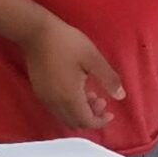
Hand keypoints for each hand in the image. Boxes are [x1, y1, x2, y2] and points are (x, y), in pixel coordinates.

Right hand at [18, 16, 122, 131]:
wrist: (36, 33)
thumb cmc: (67, 43)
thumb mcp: (93, 58)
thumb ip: (109, 79)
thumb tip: (121, 96)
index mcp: (70, 97)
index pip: (87, 121)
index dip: (101, 121)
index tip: (111, 112)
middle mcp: (55, 103)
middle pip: (75, 123)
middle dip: (91, 117)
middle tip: (101, 101)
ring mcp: (45, 98)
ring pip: (65, 117)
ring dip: (79, 112)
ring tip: (89, 94)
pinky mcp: (39, 92)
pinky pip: (56, 109)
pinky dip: (69, 107)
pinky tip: (74, 90)